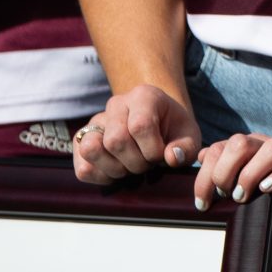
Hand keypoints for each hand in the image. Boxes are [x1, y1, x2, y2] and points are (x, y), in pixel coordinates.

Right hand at [72, 86, 197, 185]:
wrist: (157, 125)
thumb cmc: (173, 130)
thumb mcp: (188, 135)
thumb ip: (186, 148)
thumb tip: (171, 158)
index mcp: (144, 96)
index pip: (140, 126)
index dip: (152, 150)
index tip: (161, 155)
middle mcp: (116, 104)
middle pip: (115, 140)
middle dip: (136, 162)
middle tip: (147, 163)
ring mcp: (96, 121)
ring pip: (91, 149)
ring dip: (115, 169)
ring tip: (130, 166)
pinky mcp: (82, 140)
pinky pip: (82, 167)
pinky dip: (101, 176)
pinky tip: (117, 170)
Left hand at [193, 125, 271, 207]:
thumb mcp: (249, 164)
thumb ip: (225, 159)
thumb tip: (201, 156)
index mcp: (248, 144)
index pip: (218, 149)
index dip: (204, 176)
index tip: (203, 202)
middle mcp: (266, 144)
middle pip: (239, 144)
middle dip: (225, 173)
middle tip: (226, 195)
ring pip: (268, 150)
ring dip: (250, 175)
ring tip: (245, 195)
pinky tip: (267, 189)